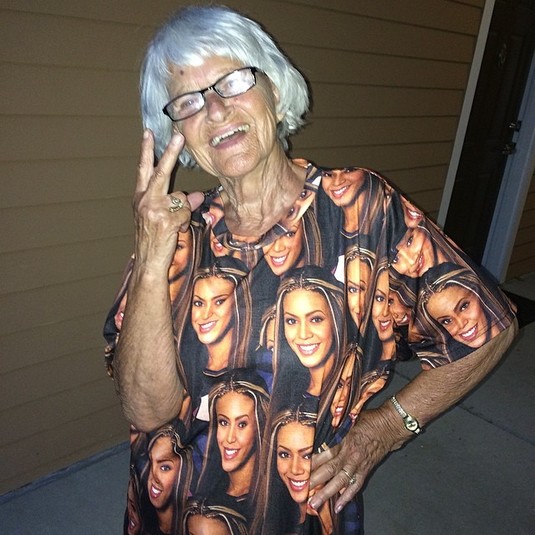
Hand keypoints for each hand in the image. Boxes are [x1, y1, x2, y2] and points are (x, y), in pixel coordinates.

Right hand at [133, 129, 203, 271]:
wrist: (147, 262)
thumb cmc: (153, 240)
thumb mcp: (162, 218)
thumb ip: (177, 203)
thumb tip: (199, 195)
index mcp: (140, 197)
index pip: (144, 169)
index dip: (146, 151)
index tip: (148, 133)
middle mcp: (144, 200)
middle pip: (160, 172)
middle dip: (170, 153)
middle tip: (179, 137)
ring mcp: (153, 209)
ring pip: (181, 198)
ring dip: (183, 213)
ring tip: (173, 226)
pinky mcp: (164, 220)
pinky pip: (185, 213)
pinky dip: (184, 222)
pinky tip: (175, 231)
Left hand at [308, 408, 397, 513]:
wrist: (390, 426)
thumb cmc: (369, 419)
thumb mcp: (348, 420)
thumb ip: (335, 429)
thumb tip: (321, 432)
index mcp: (343, 440)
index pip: (324, 453)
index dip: (311, 463)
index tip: (299, 470)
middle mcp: (349, 454)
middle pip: (329, 470)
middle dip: (314, 481)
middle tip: (301, 491)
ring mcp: (358, 464)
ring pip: (340, 481)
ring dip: (326, 493)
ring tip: (314, 504)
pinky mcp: (366, 470)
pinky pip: (355, 486)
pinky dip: (347, 497)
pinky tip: (338, 506)